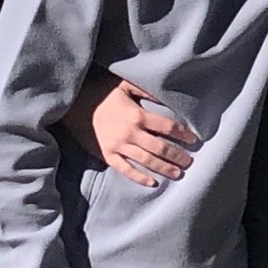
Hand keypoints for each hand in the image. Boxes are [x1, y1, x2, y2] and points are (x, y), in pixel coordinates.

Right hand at [64, 77, 196, 187]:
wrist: (73, 105)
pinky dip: (139, 177)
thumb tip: (168, 99)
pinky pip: (125, 169)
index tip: (194, 139)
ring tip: (178, 173)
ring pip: (146, 161)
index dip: (183, 134)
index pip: (167, 127)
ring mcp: (118, 146)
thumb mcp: (126, 85)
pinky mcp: (107, 155)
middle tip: (190, 161)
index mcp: (138, 115)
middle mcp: (130, 133)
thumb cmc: (102, 92)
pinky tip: (152, 183)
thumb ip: (148, 92)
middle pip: (160, 148)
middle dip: (177, 155)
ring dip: (164, 168)